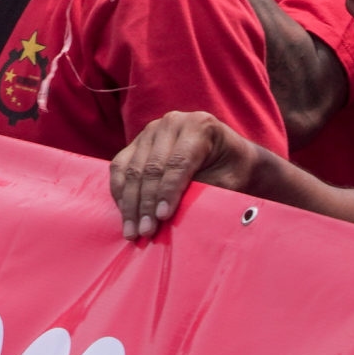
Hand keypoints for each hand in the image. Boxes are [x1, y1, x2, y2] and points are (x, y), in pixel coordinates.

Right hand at [108, 110, 257, 239]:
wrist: (231, 156)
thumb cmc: (233, 171)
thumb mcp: (228, 182)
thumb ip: (204, 192)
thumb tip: (177, 215)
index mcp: (199, 126)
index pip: (178, 162)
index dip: (168, 191)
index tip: (162, 217)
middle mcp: (172, 122)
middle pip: (151, 166)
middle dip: (146, 203)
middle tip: (145, 232)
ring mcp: (152, 129)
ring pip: (132, 168)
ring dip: (130, 203)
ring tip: (132, 231)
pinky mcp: (138, 141)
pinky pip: (120, 166)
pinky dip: (120, 192)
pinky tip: (125, 214)